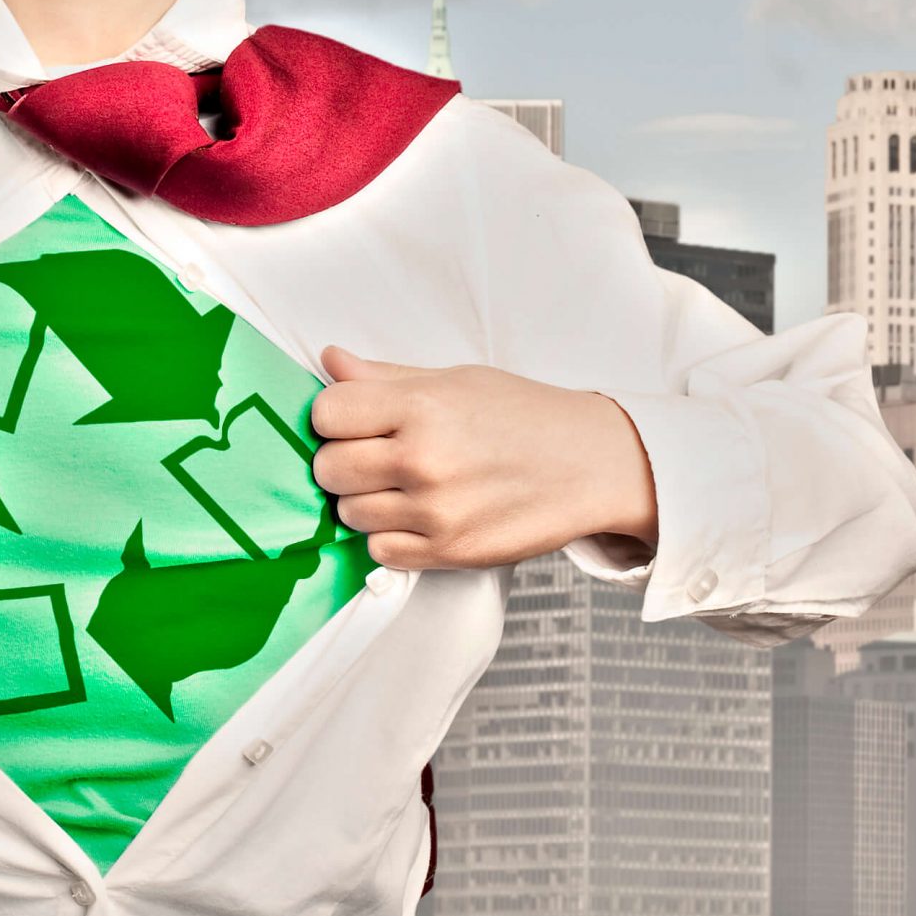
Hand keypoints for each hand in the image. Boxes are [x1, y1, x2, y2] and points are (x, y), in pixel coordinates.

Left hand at [309, 345, 658, 571]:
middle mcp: (423, 459)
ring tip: (402, 485)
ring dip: (365, 501)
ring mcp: (435, 511)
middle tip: (372, 455)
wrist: (589, 463)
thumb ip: (385, 377)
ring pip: (348, 514)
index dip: (333, 416)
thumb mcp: (455, 380)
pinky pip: (379, 552)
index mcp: (420, 406)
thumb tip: (330, 362)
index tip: (352, 419)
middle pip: (328, 468)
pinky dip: (389, 536)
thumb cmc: (523, 415)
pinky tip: (417, 515)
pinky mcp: (450, 553)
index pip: (326, 413)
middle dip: (341, 460)